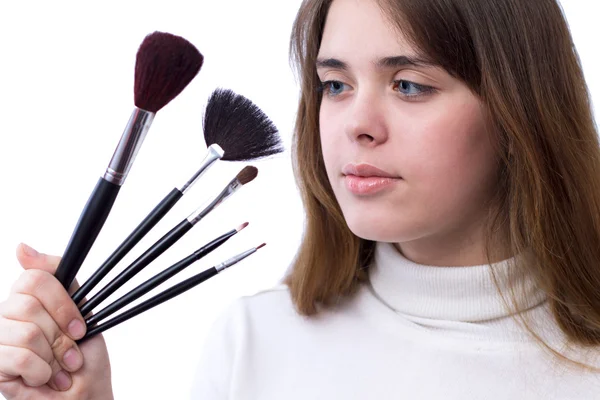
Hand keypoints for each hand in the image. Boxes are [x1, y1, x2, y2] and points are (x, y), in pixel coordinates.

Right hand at [0, 243, 112, 399]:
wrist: (84, 396)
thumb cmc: (84, 358)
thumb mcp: (82, 311)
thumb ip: (60, 278)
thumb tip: (21, 247)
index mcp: (28, 299)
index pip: (32, 278)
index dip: (62, 304)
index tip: (78, 327)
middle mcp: (7, 315)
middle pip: (28, 305)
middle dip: (60, 335)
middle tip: (70, 353)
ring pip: (26, 333)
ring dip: (52, 357)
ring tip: (58, 368)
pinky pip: (17, 357)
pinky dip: (41, 372)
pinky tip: (43, 379)